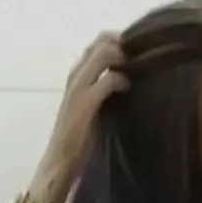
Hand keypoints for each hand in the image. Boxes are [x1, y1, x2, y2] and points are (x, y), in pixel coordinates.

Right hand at [43, 32, 129, 180]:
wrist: (60, 161)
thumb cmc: (77, 140)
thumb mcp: (91, 107)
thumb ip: (102, 91)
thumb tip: (128, 80)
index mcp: (76, 75)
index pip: (99, 42)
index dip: (120, 42)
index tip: (138, 53)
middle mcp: (76, 74)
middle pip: (103, 40)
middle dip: (125, 45)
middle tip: (142, 60)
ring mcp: (79, 86)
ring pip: (105, 52)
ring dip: (124, 58)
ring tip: (136, 72)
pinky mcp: (86, 102)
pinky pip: (109, 79)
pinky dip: (122, 80)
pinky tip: (128, 89)